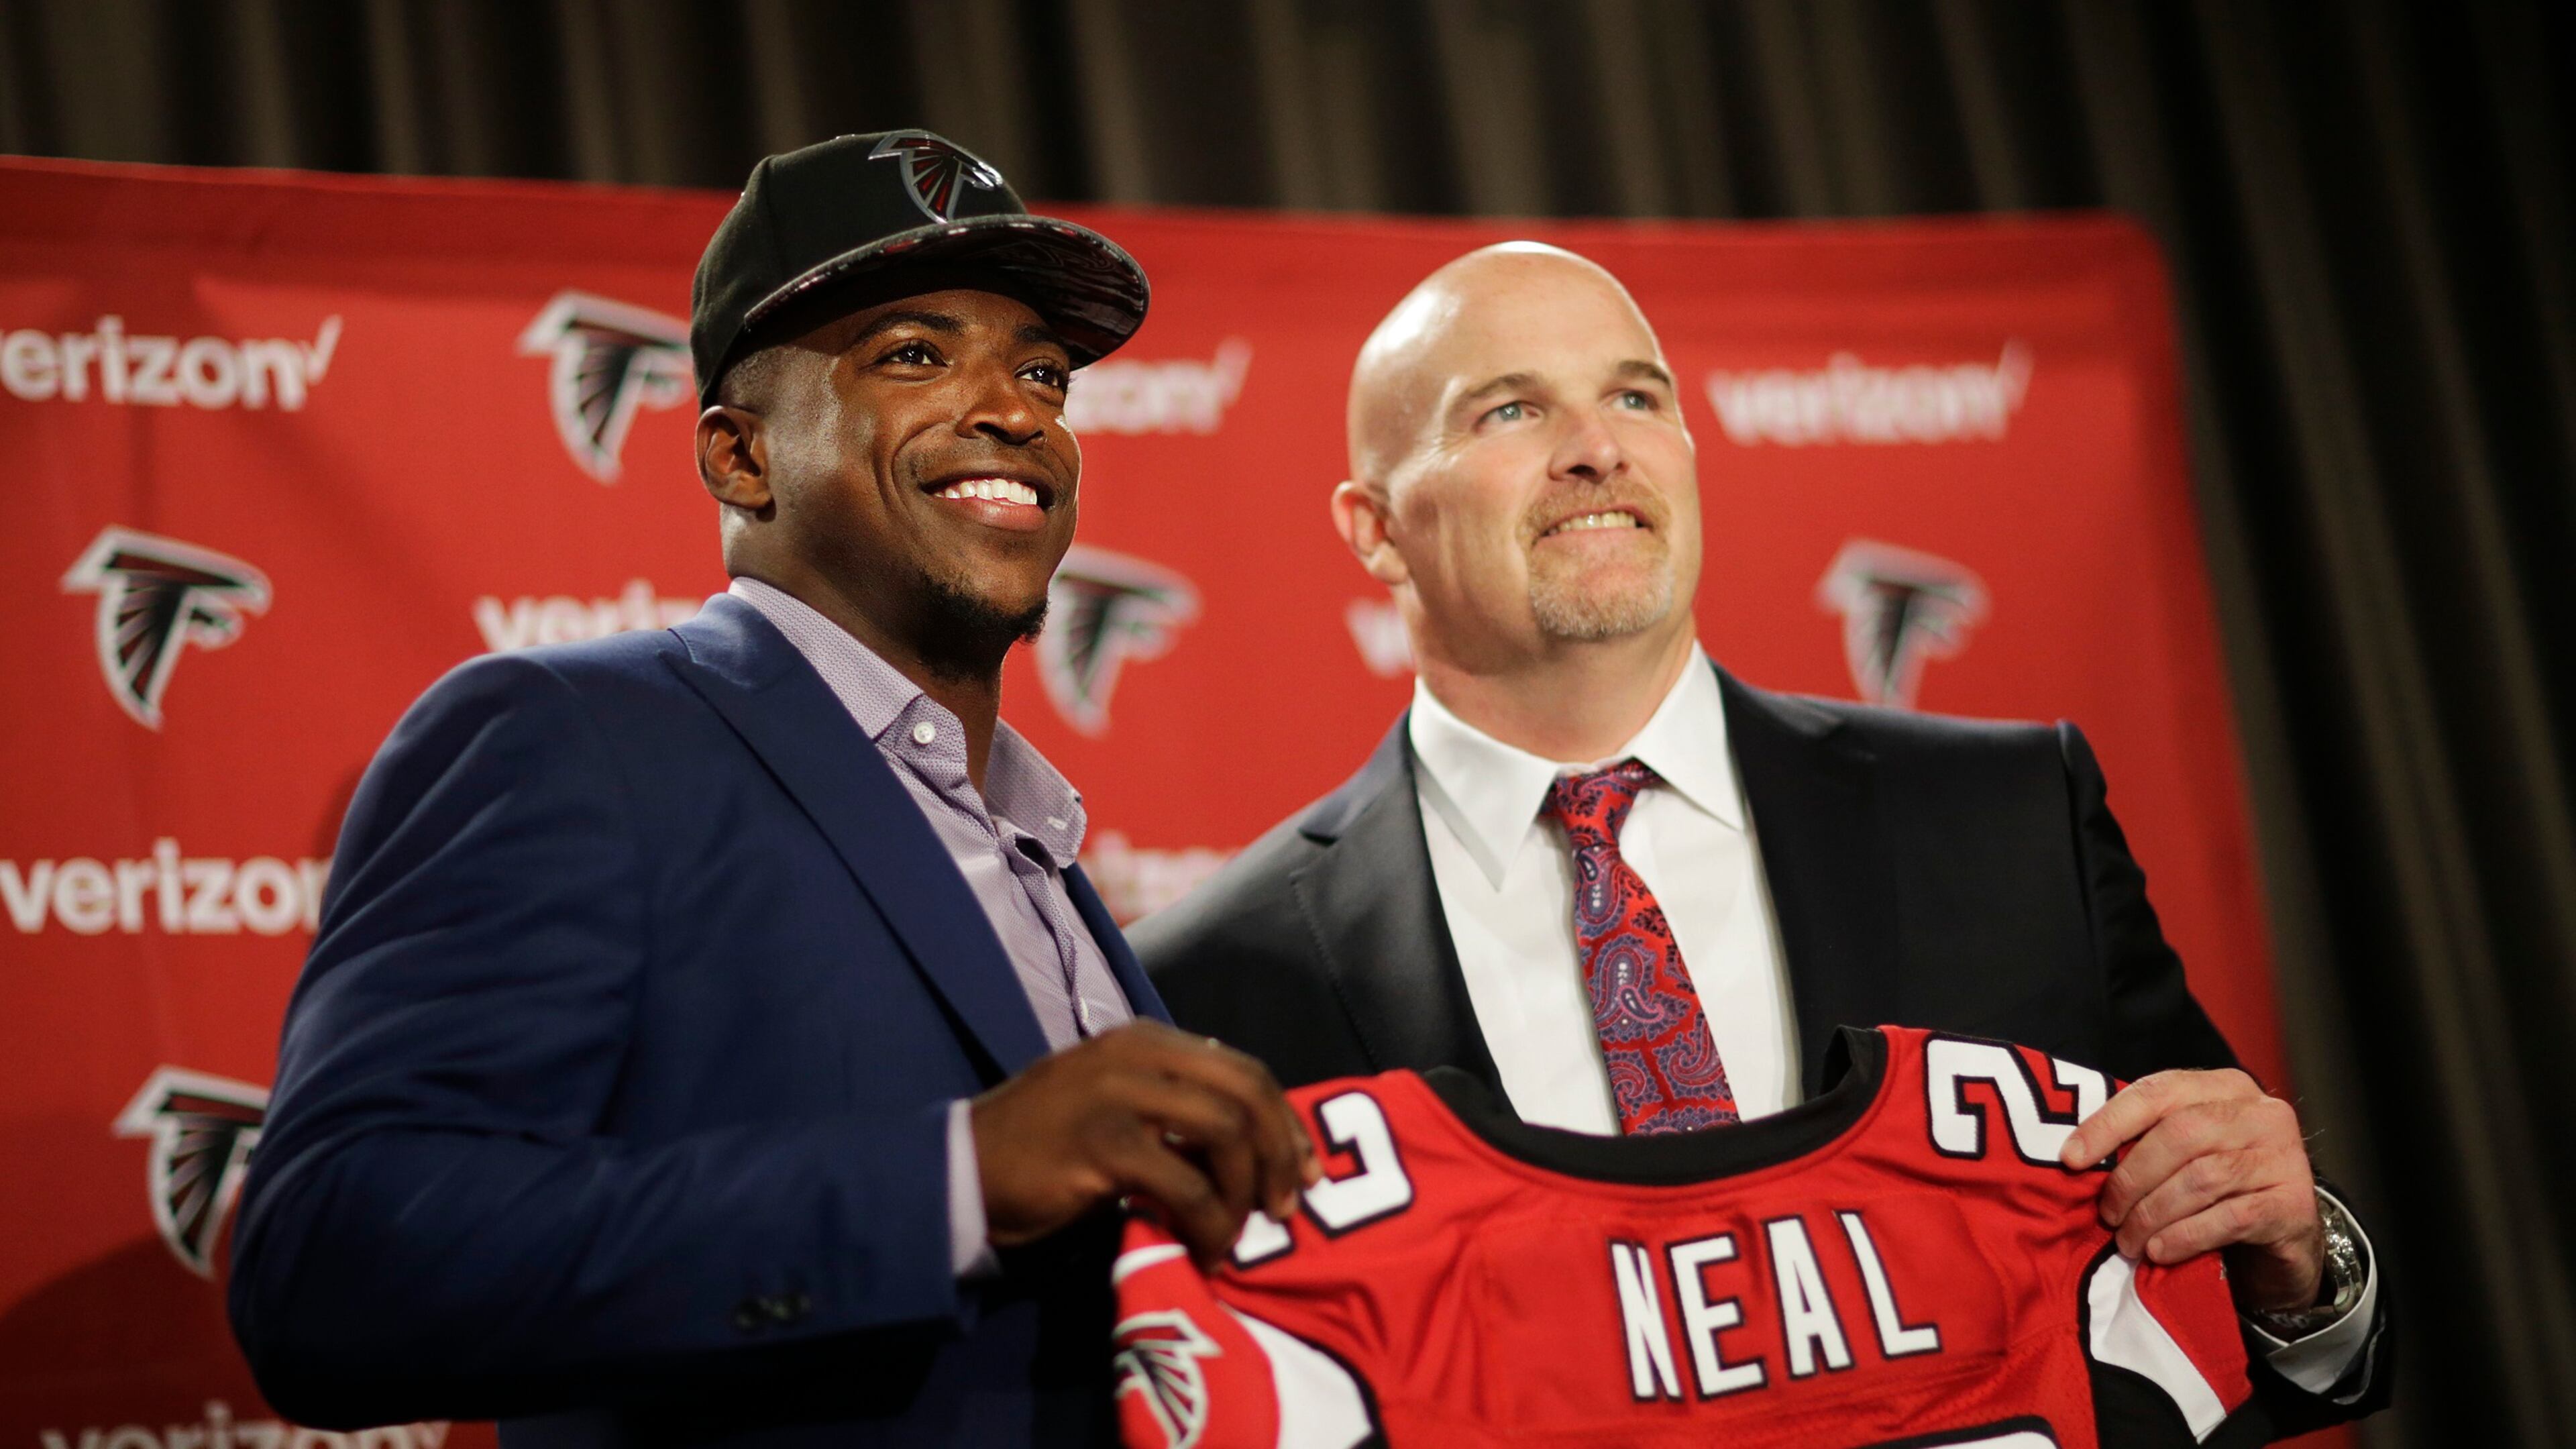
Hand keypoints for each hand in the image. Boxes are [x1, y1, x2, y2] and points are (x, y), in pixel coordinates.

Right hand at [970, 1021, 1320, 1266]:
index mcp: (1146, 1040)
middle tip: (1286, 1208)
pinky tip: (1203, 1250)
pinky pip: (1185, 1184)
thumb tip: (1251, 1148)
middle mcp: (1137, 1052)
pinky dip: (1208, 1222)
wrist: (960, 1169)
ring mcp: (1117, 1093)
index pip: (1243, 1068)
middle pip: (1246, 1091)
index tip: (1307, 1171)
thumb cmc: (1042, 1146)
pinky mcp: (1100, 1142)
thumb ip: (1173, 1109)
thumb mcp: (1116, 1106)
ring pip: (1224, 1132)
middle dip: (1281, 1152)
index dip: (1286, 1121)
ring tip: (1235, 1234)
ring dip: (1245, 1192)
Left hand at [2058, 1067, 2323, 1313]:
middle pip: (2180, 1134)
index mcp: (2225, 1087)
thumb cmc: (2220, 1190)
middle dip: (2132, 1178)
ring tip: (2128, 1240)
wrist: (2285, 1237)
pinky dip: (2186, 1236)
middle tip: (2107, 1214)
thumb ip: (2144, 1142)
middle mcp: (2261, 1114)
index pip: (2157, 1092)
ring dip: (2153, 1213)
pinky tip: (2160, 1251)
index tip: (2070, 1158)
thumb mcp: (2182, 1155)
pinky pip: (2229, 1218)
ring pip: (2202, 1177)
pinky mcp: (2294, 1205)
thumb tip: (2076, 1156)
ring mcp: (2284, 1158)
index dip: (2108, 1124)